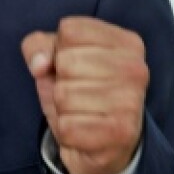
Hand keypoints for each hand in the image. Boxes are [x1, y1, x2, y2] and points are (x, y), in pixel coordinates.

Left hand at [22, 16, 147, 173]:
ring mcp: (132, 102)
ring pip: (64, 95)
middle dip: (60, 80)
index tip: (75, 64)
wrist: (103, 143)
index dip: (59, 49)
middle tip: (78, 91)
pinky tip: (85, 130)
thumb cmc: (79, 89)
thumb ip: (38, 45)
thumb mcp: (55, 56)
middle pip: (65, 62)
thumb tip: (39, 65)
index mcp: (126, 42)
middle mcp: (136, 69)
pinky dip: (66, 130)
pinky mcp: (121, 133)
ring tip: (82, 111)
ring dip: (63, 107)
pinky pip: (67, 127)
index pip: (70, 30)